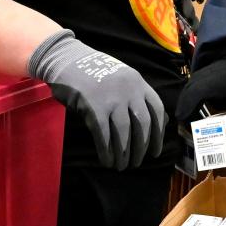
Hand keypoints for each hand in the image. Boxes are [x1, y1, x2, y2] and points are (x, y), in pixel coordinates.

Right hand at [27, 30, 165, 169]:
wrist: (67, 60)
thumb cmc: (94, 72)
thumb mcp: (121, 78)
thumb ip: (134, 96)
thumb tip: (149, 126)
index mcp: (138, 82)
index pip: (156, 110)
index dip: (158, 133)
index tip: (155, 150)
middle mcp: (129, 91)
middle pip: (142, 124)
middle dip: (141, 147)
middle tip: (138, 162)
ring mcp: (112, 99)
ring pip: (124, 133)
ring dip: (124, 153)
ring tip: (122, 166)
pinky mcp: (94, 108)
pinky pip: (104, 135)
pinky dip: (107, 151)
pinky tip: (107, 160)